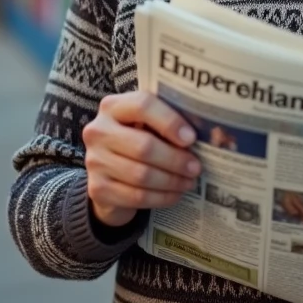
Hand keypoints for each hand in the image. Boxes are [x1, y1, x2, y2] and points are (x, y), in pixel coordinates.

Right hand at [82, 91, 201, 226]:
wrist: (109, 175)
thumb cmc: (137, 141)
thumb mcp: (147, 125)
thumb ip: (167, 122)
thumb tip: (208, 134)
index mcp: (113, 106)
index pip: (142, 105)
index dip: (170, 122)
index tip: (192, 138)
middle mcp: (98, 130)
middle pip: (143, 145)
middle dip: (175, 159)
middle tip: (196, 167)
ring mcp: (94, 161)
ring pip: (142, 174)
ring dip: (172, 181)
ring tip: (189, 181)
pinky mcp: (97, 188)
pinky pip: (137, 196)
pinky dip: (162, 197)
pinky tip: (175, 194)